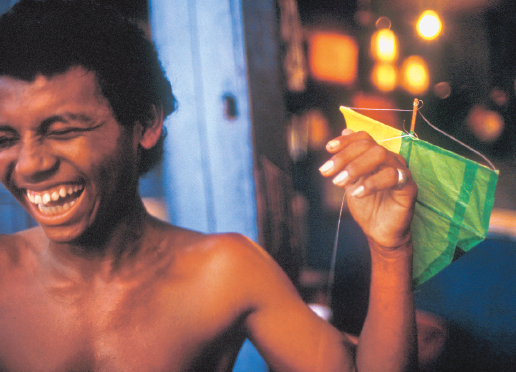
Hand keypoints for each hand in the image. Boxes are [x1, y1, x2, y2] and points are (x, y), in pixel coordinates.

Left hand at [319, 129, 416, 251]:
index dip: (345, 140)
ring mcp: (401, 171)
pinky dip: (371, 183)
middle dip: (344, 156)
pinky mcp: (409, 186)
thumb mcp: (351, 181)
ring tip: (339, 183)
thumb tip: (344, 130)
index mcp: (377, 156)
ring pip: (380, 155)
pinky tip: (356, 193)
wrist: (378, 233)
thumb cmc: (367, 207)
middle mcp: (391, 159)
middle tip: (327, 172)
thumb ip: (348, 160)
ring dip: (355, 167)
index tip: (328, 149)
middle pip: (368, 145)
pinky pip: (392, 176)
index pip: (363, 138)